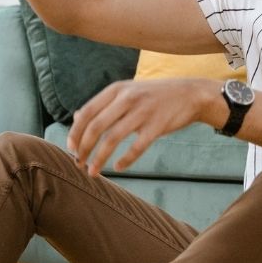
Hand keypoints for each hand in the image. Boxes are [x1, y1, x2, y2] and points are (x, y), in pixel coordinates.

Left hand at [66, 79, 211, 176]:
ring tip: (93, 172)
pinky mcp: (157, 125)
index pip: (87, 112)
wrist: (190, 94)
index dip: (75, 132)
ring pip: (112, 138)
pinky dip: (125, 160)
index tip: (71, 149)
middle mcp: (127, 98)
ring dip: (99, 158)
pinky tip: (119, 168)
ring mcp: (143, 111)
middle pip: (96, 126)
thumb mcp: (126, 92)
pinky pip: (136, 147)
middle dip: (83, 148)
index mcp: (116, 90)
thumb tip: (76, 117)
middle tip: (78, 164)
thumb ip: (103, 104)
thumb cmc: (154, 96)